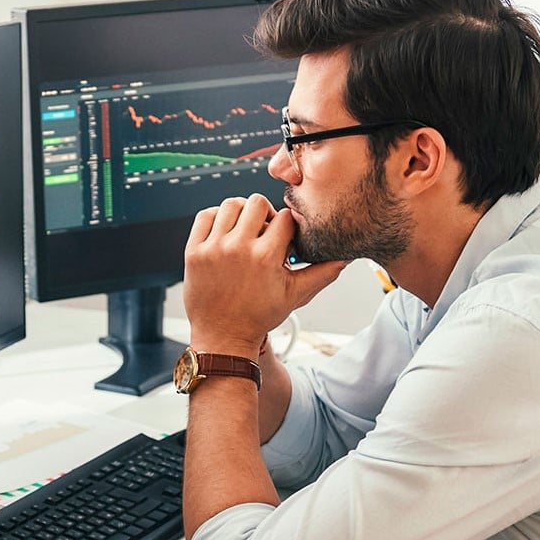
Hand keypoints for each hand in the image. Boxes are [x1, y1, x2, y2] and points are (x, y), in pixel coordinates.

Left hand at [183, 194, 345, 355]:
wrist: (223, 337)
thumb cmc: (259, 316)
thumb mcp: (295, 295)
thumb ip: (322, 273)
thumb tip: (345, 257)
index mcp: (265, 257)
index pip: (284, 218)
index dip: (288, 225)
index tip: (284, 237)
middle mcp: (238, 248)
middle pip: (256, 203)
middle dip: (265, 213)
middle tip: (265, 231)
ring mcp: (213, 248)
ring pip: (230, 205)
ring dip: (241, 213)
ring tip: (245, 230)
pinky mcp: (193, 252)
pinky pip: (205, 216)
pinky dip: (216, 218)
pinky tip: (225, 232)